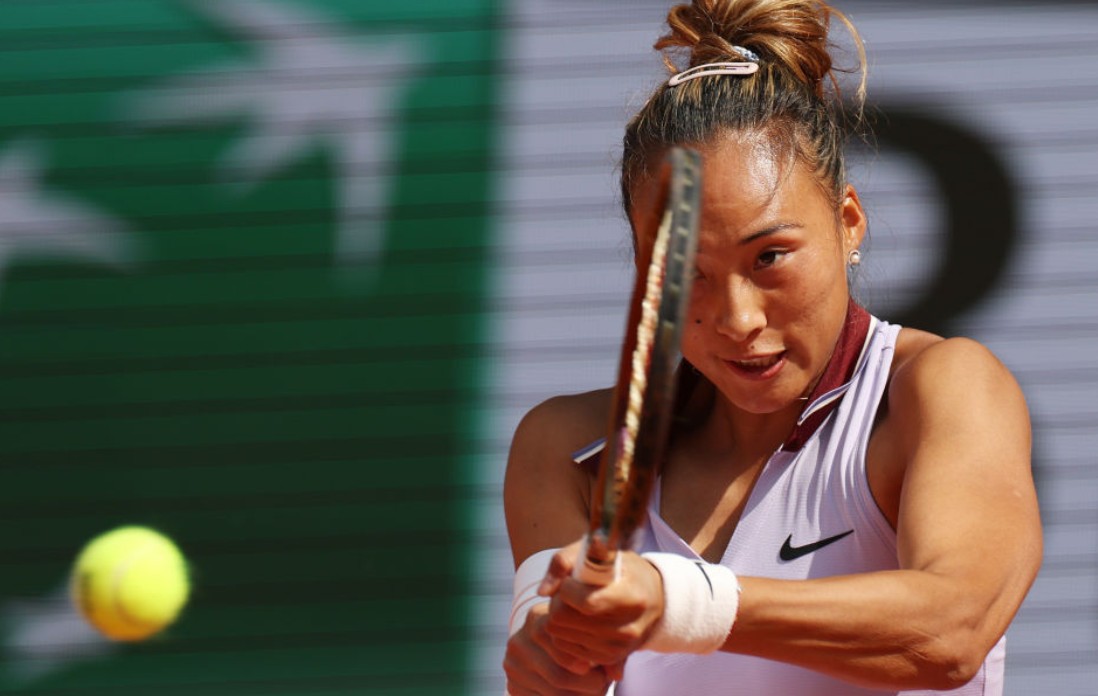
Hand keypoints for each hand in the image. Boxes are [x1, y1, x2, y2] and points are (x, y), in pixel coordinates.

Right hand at [503, 602, 616, 694]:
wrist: (542, 649)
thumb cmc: (574, 639)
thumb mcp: (586, 635)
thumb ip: (605, 651)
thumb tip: (616, 674)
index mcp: (537, 618)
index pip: (561, 642)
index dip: (585, 662)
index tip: (602, 672)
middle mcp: (519, 640)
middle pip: (558, 674)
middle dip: (587, 687)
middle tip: (602, 686)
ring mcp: (512, 664)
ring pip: (552, 692)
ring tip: (594, 692)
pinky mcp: (512, 685)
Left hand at [539, 540, 664, 669]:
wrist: (655, 599)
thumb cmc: (623, 571)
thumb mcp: (600, 553)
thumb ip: (565, 561)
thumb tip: (542, 591)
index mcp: (631, 597)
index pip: (585, 602)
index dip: (566, 588)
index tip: (571, 579)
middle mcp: (627, 628)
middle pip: (564, 619)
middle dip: (558, 602)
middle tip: (568, 592)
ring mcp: (618, 647)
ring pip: (559, 634)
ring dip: (558, 617)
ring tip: (574, 605)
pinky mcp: (608, 658)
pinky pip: (564, 647)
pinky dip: (564, 632)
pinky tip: (578, 620)